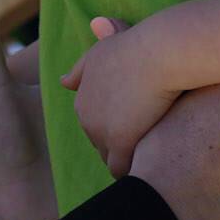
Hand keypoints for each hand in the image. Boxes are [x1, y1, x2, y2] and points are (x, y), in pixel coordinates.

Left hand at [60, 16, 178, 176]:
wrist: (157, 52)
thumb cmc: (136, 48)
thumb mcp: (100, 54)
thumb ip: (82, 70)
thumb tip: (63, 81)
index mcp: (82, 101)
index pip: (96, 129)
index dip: (118, 129)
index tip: (139, 126)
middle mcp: (86, 118)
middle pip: (101, 146)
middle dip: (122, 147)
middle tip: (148, 143)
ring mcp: (100, 132)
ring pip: (111, 161)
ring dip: (128, 160)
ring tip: (152, 157)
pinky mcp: (120, 143)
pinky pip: (121, 171)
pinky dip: (134, 170)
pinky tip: (153, 164)